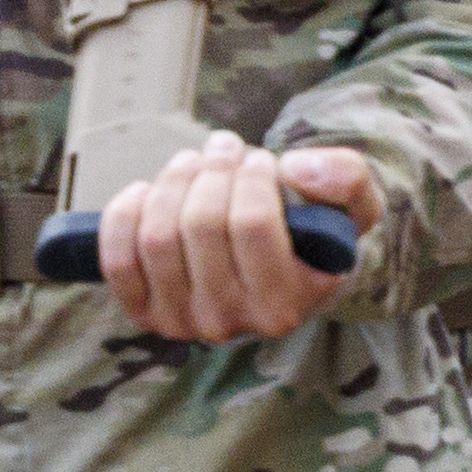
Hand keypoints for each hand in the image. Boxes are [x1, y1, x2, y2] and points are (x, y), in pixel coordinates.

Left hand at [101, 136, 381, 341]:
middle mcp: (231, 322)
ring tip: (193, 164)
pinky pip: (118, 259)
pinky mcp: (145, 312)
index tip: (260, 160)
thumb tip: (296, 168)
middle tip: (225, 149)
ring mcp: (183, 321)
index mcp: (284, 305)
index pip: (253, 225)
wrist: (276, 272)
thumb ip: (346, 178)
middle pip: (201, 225)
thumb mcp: (353, 206)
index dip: (252, 176)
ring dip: (172, 182)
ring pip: (159, 236)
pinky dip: (125, 216)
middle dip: (212, 170)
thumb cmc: (312, 236)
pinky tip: (149, 194)